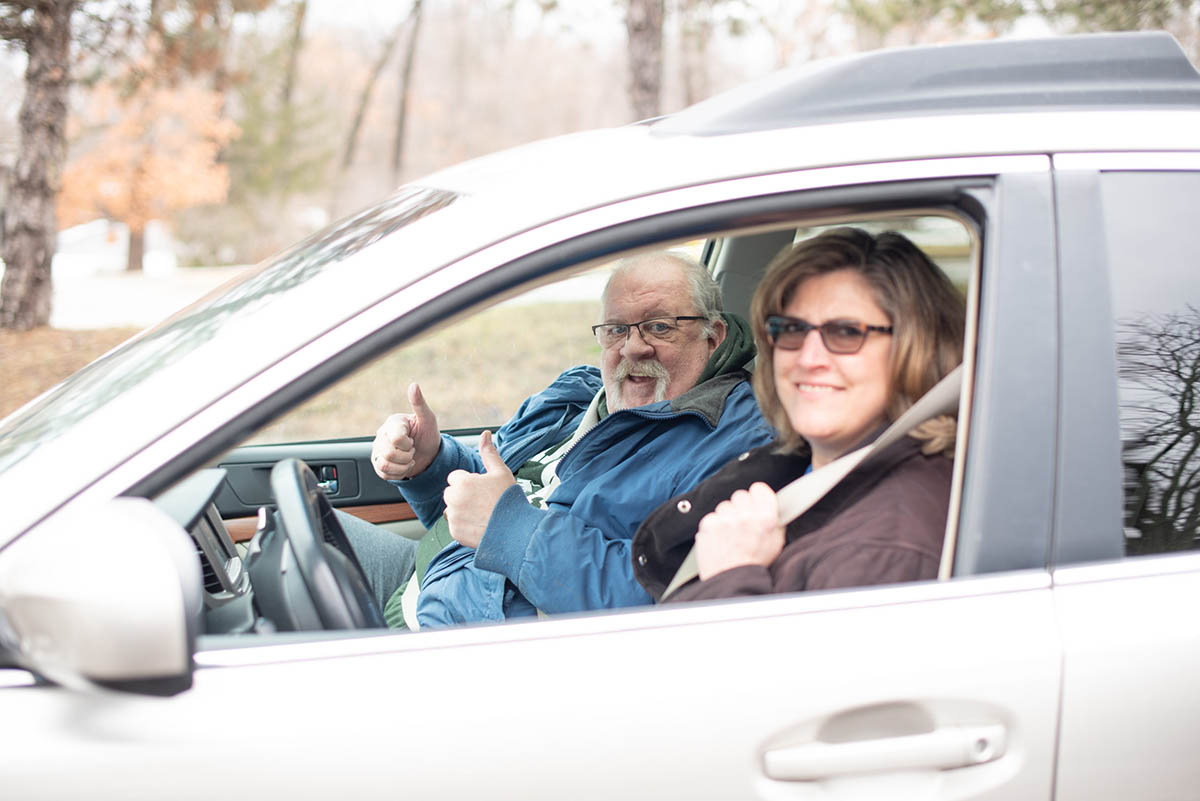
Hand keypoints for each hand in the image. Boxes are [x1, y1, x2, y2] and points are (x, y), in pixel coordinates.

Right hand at [371, 383, 440, 479]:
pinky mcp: (378, 463)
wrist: (428, 455)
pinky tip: (403, 466)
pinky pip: (383, 473)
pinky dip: (398, 473)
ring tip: (408, 459)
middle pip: (389, 454)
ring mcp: (378, 450)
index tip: (413, 441)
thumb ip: (420, 403)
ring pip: (385, 464)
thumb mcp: (428, 420)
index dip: (407, 444)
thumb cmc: (428, 435)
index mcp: (393, 423)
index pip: (396, 438)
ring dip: (403, 466)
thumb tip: (414, 385)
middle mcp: (381, 435)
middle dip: (407, 456)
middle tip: (412, 450)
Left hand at [443, 430, 515, 548]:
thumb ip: (489, 453)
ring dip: (463, 510)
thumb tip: (485, 433)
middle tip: (484, 502)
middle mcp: (453, 499)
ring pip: (453, 509)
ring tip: (482, 514)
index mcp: (462, 481)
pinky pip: (455, 525)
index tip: (483, 490)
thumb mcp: (501, 472)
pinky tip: (480, 525)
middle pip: (452, 493)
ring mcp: (453, 517)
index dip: (470, 482)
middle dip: (463, 496)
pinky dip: (464, 526)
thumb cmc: (508, 500)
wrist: (515, 531)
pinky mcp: (455, 532)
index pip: (456, 478)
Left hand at [694, 482, 785, 580]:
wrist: (731, 580)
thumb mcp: (776, 542)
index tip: (756, 502)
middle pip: (741, 495)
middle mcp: (745, 516)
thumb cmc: (755, 564)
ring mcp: (724, 519)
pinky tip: (720, 539)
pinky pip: (712, 516)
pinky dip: (714, 526)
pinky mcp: (708, 525)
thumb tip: (770, 504)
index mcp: (765, 518)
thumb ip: (774, 520)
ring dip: (728, 516)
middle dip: (742, 506)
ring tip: (731, 535)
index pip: (759, 488)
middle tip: (743, 523)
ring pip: (725, 505)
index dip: (758, 496)